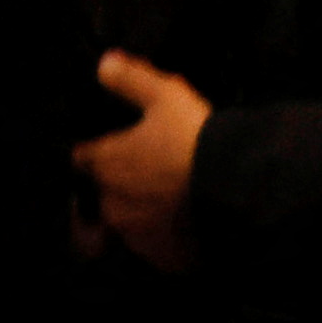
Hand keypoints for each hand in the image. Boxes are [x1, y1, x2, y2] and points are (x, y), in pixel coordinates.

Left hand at [74, 52, 209, 271]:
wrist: (239, 189)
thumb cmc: (196, 139)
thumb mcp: (165, 95)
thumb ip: (130, 79)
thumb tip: (103, 64)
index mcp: (106, 165)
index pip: (82, 158)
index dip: (96, 151)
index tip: (114, 146)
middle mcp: (113, 204)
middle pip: (104, 194)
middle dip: (120, 184)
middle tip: (153, 171)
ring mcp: (138, 236)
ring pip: (130, 222)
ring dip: (142, 212)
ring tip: (172, 198)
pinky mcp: (164, 258)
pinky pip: (157, 248)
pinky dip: (167, 236)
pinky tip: (186, 222)